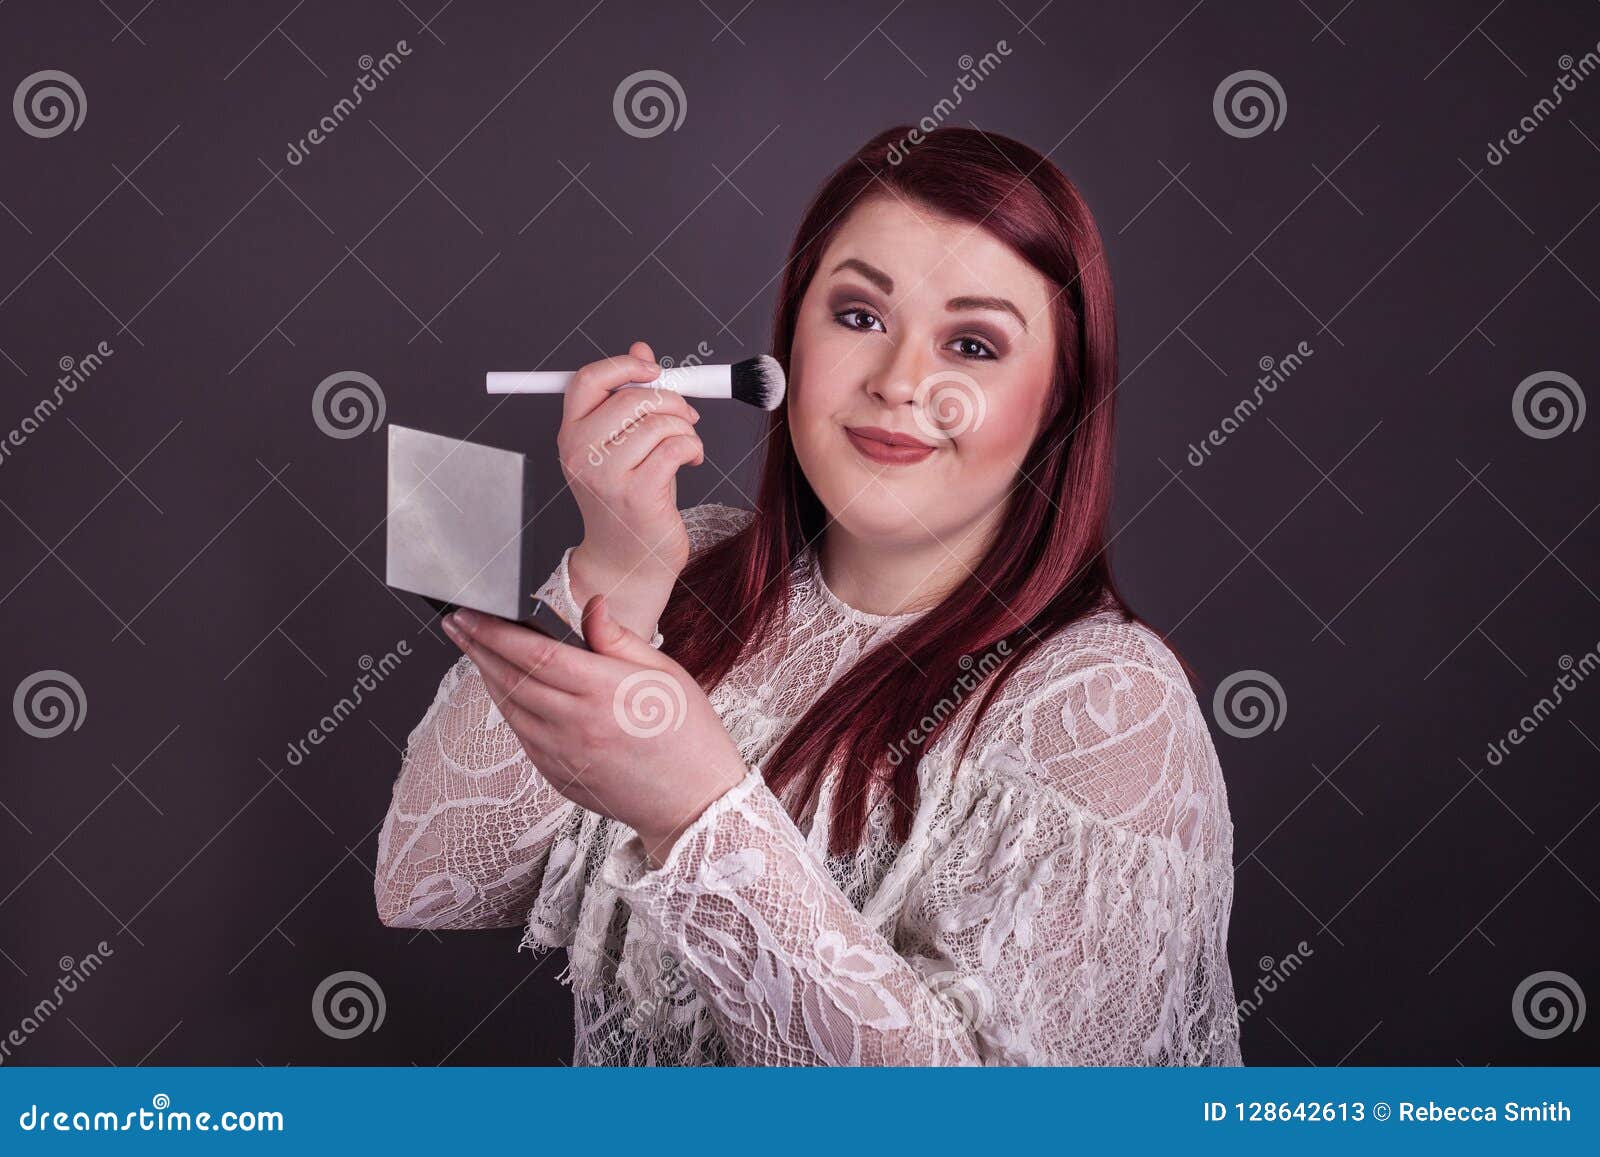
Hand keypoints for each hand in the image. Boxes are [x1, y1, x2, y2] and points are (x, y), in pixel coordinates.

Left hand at [441, 593, 746, 867]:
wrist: (693, 804)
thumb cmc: (689, 735)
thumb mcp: (664, 674)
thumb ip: (619, 639)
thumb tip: (591, 605)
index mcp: (603, 691)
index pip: (533, 652)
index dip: (494, 631)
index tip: (470, 613)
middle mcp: (575, 723)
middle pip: (510, 678)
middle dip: (477, 647)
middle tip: (456, 623)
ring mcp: (562, 753)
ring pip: (509, 707)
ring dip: (486, 676)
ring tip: (474, 651)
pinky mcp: (557, 774)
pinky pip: (521, 735)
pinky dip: (507, 708)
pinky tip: (506, 691)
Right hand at [560, 340, 704, 641]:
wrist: (627, 562)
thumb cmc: (629, 501)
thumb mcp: (623, 445)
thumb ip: (629, 398)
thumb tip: (640, 349)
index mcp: (570, 435)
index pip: (587, 380)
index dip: (625, 366)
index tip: (654, 371)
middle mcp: (581, 454)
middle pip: (631, 398)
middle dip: (670, 399)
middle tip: (685, 415)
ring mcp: (606, 476)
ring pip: (658, 422)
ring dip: (685, 427)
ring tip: (687, 444)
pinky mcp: (637, 495)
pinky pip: (676, 447)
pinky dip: (693, 448)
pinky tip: (692, 461)